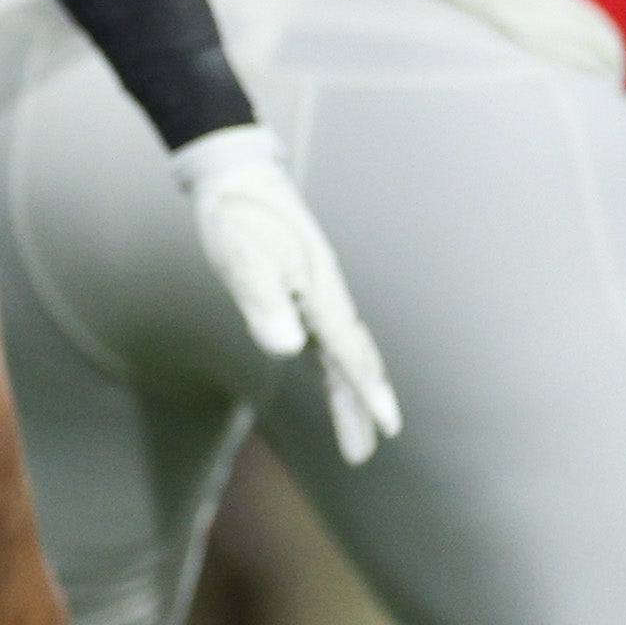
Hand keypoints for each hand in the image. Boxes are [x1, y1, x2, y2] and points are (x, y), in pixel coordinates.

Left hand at [168, 124, 398, 463]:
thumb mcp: (242, 261)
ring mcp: (316, 292)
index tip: (388, 426)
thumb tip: (287, 349)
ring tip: (359, 432)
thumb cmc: (237, 216)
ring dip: (350, 390)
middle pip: (351, 359)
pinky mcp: (302, 288)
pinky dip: (336, 366)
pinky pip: (328, 337)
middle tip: (365, 451)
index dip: (366, 392)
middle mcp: (325, 295)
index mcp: (317, 292)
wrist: (238, 173)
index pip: (347, 353)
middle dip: (360, 405)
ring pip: (343, 351)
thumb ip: (264, 304)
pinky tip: (334, 382)